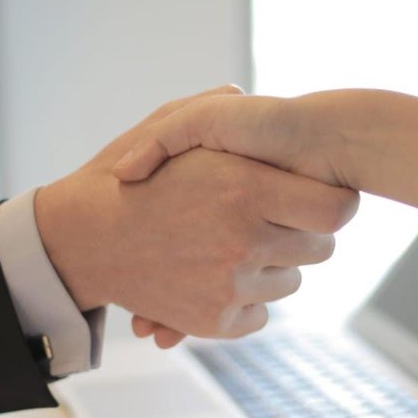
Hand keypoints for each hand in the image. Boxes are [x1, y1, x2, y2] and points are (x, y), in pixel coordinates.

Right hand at [35, 88, 359, 346]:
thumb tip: (244, 95)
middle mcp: (244, 241)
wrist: (80, 238)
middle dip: (300, 234)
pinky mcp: (214, 322)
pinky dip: (245, 301)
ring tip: (232, 245)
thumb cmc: (124, 176)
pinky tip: (218, 277)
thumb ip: (213, 107)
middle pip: (320, 249)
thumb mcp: (166, 124)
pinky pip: (259, 314)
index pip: (337, 209)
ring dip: (271, 267)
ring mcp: (230, 286)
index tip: (316, 198)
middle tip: (272, 220)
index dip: (332, 203)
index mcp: (245, 188)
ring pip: (289, 282)